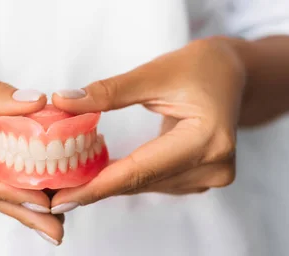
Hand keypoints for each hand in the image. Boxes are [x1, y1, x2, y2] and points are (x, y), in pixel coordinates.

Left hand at [50, 38, 242, 212]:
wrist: (233, 74)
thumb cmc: (200, 67)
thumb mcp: (154, 73)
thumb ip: (108, 92)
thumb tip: (64, 102)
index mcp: (207, 139)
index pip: (141, 170)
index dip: (98, 186)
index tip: (62, 197)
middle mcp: (214, 165)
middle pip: (142, 181)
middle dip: (96, 186)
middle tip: (55, 191)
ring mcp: (211, 176)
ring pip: (146, 185)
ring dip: (110, 182)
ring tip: (72, 178)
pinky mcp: (203, 177)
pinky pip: (155, 181)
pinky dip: (128, 176)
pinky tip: (101, 171)